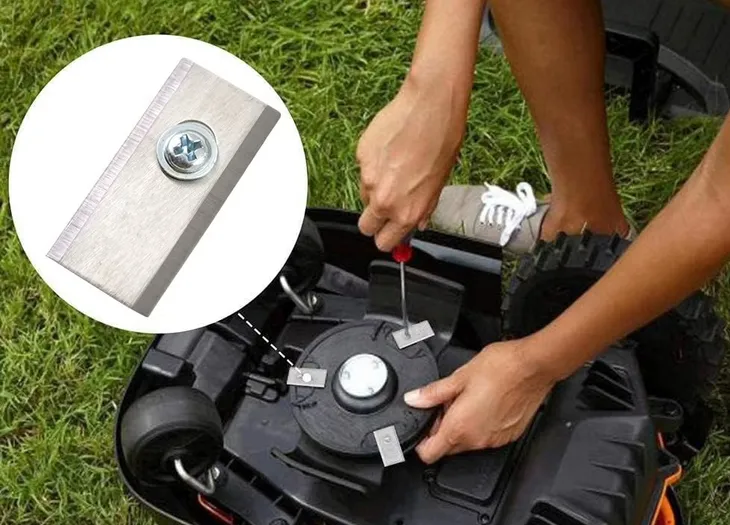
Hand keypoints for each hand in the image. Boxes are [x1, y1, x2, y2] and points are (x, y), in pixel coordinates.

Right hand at [357, 76, 466, 250]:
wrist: (430, 107)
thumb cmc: (442, 141)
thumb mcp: (439, 183)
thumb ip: (424, 208)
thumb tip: (417, 222)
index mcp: (406, 212)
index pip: (384, 243)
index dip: (387, 238)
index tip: (390, 232)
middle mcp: (384, 200)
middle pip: (366, 226)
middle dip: (375, 220)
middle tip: (388, 204)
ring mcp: (368, 178)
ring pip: (365, 195)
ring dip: (376, 188)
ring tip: (396, 167)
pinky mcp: (361, 156)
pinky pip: (364, 169)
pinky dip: (374, 164)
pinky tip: (392, 150)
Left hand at [404, 339, 556, 463]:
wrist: (535, 366)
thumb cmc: (502, 367)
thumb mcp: (460, 376)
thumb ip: (433, 392)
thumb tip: (414, 399)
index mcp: (460, 427)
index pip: (429, 454)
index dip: (420, 442)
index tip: (422, 426)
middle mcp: (477, 440)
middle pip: (448, 448)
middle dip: (441, 429)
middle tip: (446, 404)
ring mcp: (494, 440)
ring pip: (468, 443)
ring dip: (461, 426)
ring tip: (467, 399)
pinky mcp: (509, 436)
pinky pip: (486, 438)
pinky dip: (480, 425)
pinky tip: (484, 403)